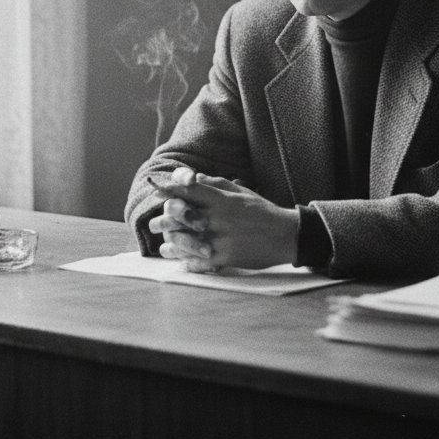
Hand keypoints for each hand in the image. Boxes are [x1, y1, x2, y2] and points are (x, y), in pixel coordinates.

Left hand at [147, 167, 298, 270]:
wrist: (285, 236)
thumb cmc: (262, 211)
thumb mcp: (241, 192)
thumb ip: (216, 184)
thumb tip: (193, 178)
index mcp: (222, 199)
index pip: (190, 190)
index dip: (171, 189)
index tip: (157, 191)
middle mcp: (219, 217)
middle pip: (183, 216)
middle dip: (165, 219)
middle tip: (153, 223)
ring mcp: (221, 238)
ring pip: (186, 240)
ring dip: (171, 243)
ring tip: (163, 245)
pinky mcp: (226, 257)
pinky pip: (199, 260)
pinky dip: (186, 261)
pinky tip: (179, 261)